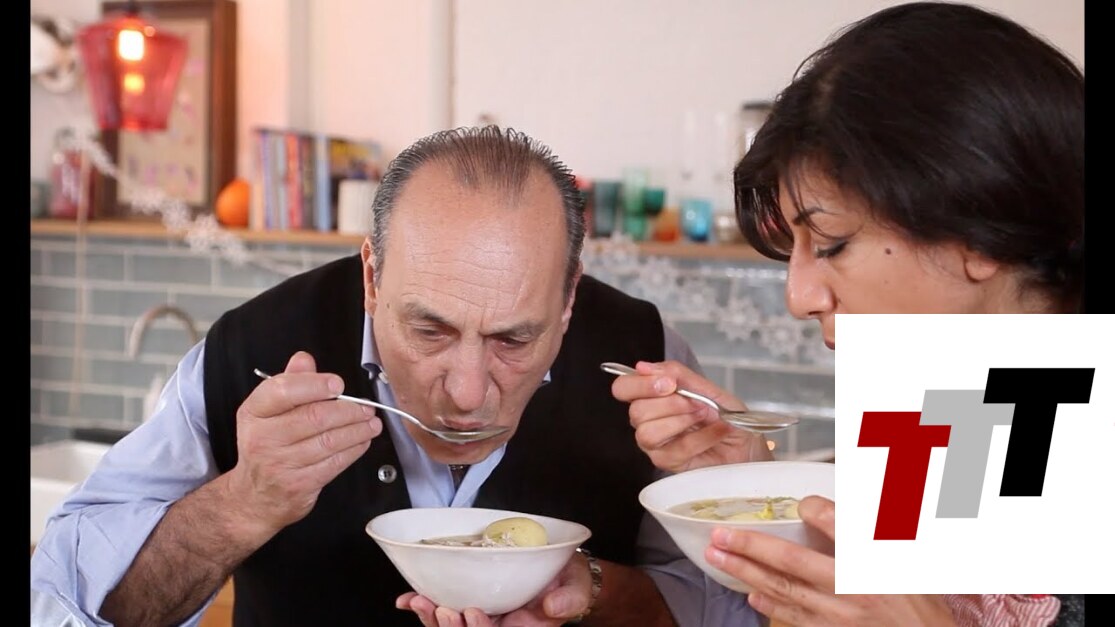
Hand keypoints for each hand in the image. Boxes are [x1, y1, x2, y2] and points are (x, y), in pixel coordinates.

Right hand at [225, 351, 382, 533]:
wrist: (256, 496)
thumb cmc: (267, 446)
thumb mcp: (268, 412)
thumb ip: (290, 383)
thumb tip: (303, 359)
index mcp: (254, 413)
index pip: (282, 391)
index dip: (314, 384)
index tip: (337, 384)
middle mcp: (263, 438)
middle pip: (314, 417)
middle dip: (348, 410)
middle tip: (365, 406)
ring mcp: (280, 463)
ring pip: (329, 441)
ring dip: (357, 430)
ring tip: (371, 422)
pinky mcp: (299, 484)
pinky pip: (334, 463)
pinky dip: (354, 450)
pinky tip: (362, 441)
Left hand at [395, 551, 591, 626]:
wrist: (562, 574)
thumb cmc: (569, 584)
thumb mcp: (576, 590)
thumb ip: (569, 600)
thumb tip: (553, 606)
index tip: (473, 611)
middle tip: (440, 609)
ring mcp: (483, 618)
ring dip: (431, 619)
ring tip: (418, 602)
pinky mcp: (472, 602)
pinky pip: (445, 611)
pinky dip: (424, 607)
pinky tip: (407, 600)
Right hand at [610, 360, 770, 471]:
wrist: (750, 447)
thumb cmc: (730, 418)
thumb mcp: (709, 389)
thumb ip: (679, 375)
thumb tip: (644, 366)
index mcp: (653, 397)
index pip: (623, 388)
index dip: (640, 384)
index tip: (669, 383)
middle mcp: (648, 421)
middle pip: (636, 411)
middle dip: (671, 404)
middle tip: (697, 403)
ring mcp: (656, 445)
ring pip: (646, 433)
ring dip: (681, 421)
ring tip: (705, 417)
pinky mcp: (669, 465)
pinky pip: (673, 451)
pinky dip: (700, 438)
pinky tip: (716, 432)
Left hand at [705, 496, 955, 625]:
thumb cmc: (920, 599)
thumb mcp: (908, 553)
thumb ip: (877, 523)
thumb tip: (838, 500)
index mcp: (875, 559)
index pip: (838, 524)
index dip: (814, 508)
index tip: (802, 501)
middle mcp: (854, 587)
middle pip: (793, 562)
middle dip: (752, 546)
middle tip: (720, 533)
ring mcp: (840, 615)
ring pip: (785, 590)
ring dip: (748, 572)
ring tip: (719, 557)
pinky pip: (794, 617)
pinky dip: (769, 604)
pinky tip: (750, 594)